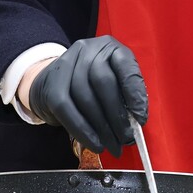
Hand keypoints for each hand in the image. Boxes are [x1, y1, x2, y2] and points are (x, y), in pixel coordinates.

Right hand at [26, 36, 147, 156]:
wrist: (52, 80)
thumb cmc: (92, 84)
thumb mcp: (113, 80)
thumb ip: (124, 94)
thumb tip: (135, 121)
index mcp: (110, 47)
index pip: (126, 67)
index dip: (135, 93)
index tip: (140, 118)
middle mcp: (87, 49)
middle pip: (103, 82)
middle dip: (117, 115)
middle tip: (126, 138)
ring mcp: (66, 64)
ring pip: (85, 97)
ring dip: (101, 127)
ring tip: (112, 145)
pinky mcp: (51, 84)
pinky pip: (67, 110)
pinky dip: (82, 130)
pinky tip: (94, 143)